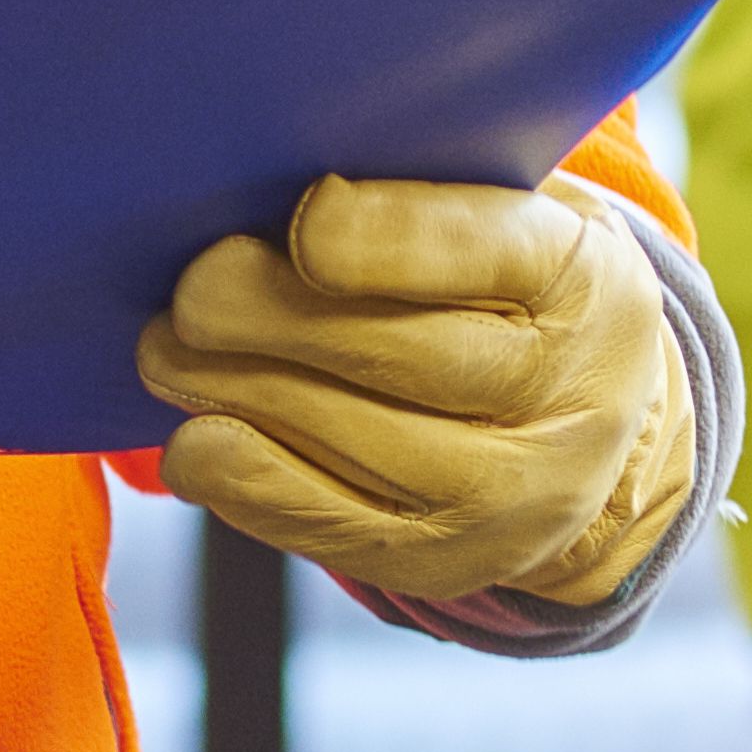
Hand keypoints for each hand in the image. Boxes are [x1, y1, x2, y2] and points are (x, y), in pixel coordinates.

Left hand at [142, 179, 691, 608]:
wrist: (588, 420)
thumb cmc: (506, 280)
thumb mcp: (505, 208)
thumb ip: (420, 187)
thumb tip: (278, 188)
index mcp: (585, 280)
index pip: (486, 254)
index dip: (387, 241)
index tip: (301, 221)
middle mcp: (571, 400)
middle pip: (412, 358)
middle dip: (281, 321)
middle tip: (191, 291)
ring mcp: (518, 498)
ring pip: (364, 448)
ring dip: (245, 397)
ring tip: (163, 354)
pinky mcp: (451, 564)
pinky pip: (338, 527)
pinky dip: (252, 485)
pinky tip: (194, 445)